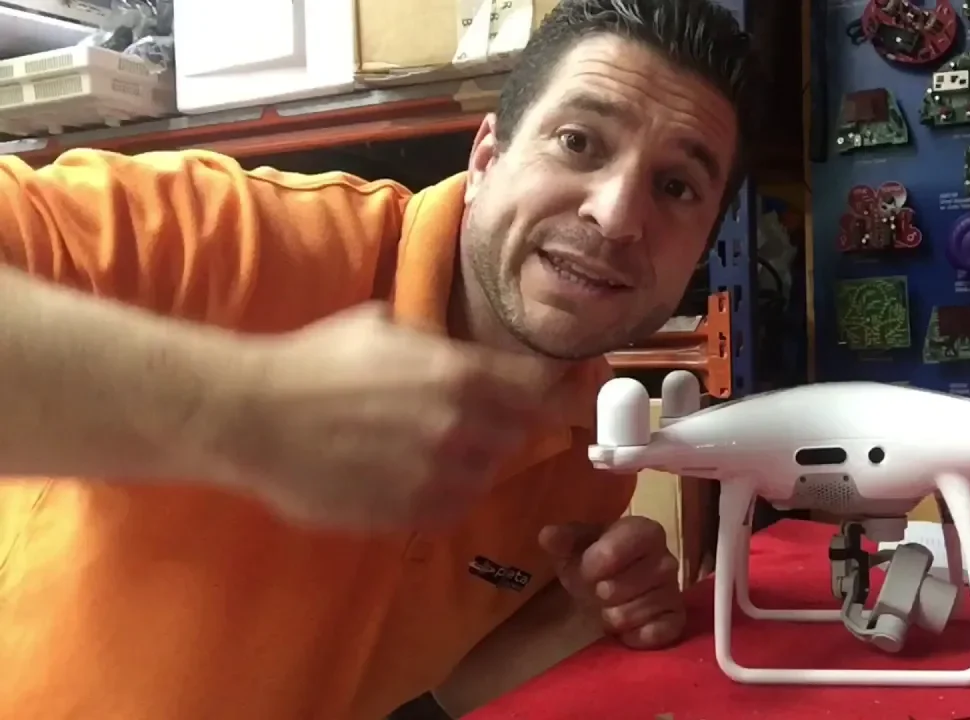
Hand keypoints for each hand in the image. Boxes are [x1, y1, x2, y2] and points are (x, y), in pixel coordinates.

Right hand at [210, 302, 559, 530]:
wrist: (252, 414)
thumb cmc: (313, 362)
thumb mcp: (385, 328)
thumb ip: (439, 347)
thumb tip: (468, 356)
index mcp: (459, 373)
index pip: (541, 390)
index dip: (565, 392)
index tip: (579, 395)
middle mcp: (460, 425)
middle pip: (516, 433)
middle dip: (500, 425)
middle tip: (459, 418)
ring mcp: (436, 473)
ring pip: (486, 473)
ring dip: (468, 460)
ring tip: (418, 445)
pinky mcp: (410, 512)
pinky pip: (451, 506)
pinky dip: (441, 492)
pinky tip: (402, 473)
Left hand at [538, 517, 685, 648]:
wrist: (606, 588)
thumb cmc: (592, 562)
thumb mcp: (572, 547)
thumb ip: (563, 539)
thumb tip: (547, 536)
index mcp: (644, 531)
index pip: (617, 549)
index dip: (594, 564)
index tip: (586, 571)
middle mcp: (666, 558)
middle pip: (625, 585)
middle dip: (603, 595)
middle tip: (599, 592)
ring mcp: (674, 590)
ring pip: (637, 611)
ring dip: (615, 617)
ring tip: (611, 609)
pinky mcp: (677, 619)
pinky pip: (657, 633)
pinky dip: (635, 636)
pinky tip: (628, 628)